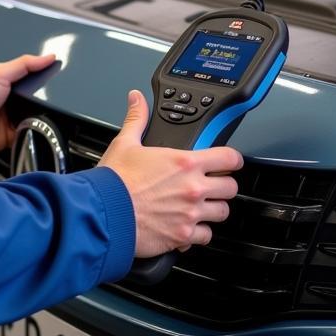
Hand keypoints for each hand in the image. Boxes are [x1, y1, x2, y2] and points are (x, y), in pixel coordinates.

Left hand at [0, 53, 56, 157]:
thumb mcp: (0, 73)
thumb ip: (24, 64)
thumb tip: (47, 56)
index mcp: (9, 83)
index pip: (33, 77)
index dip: (45, 75)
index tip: (60, 72)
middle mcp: (12, 100)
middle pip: (39, 98)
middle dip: (45, 99)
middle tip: (50, 96)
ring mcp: (14, 118)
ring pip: (38, 116)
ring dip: (40, 116)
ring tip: (40, 112)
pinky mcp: (14, 135)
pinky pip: (32, 134)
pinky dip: (35, 132)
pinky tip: (34, 126)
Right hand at [98, 90, 242, 257]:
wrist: (104, 213)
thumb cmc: (115, 181)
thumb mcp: (125, 142)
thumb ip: (137, 119)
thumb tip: (136, 99)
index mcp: (185, 162)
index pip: (229, 158)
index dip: (232, 158)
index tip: (229, 161)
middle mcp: (193, 188)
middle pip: (231, 188)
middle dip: (223, 185)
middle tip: (212, 184)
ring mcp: (190, 213)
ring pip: (222, 213)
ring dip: (213, 209)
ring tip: (200, 206)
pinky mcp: (183, 236)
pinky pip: (206, 237)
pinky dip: (199, 233)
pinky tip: (187, 226)